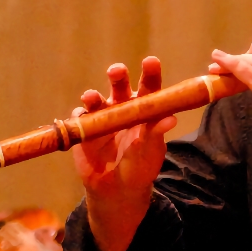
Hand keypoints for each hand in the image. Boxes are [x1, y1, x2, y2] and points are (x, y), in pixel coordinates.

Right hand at [70, 57, 176, 250]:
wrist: (117, 189)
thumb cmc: (140, 167)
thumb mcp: (150, 152)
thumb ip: (156, 134)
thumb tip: (171, 119)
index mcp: (144, 109)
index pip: (148, 87)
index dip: (149, 73)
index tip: (150, 61)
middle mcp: (122, 108)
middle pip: (120, 86)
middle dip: (117, 76)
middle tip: (117, 70)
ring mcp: (102, 116)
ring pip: (96, 100)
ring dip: (93, 97)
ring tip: (91, 98)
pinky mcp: (85, 129)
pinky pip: (80, 118)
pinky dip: (80, 116)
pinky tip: (82, 119)